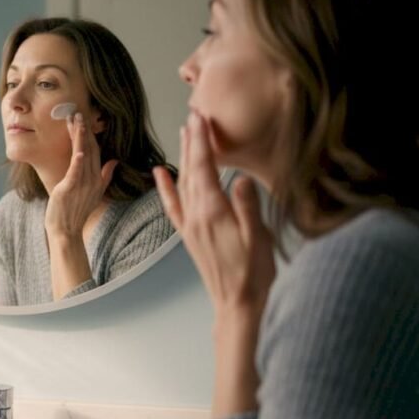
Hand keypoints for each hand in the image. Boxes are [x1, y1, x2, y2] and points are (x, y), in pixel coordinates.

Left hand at [45, 112, 117, 238]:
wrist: (66, 231)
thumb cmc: (75, 212)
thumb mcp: (95, 192)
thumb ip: (106, 176)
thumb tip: (115, 161)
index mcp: (98, 178)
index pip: (97, 151)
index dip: (91, 135)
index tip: (85, 119)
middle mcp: (93, 179)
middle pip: (91, 149)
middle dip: (85, 130)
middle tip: (78, 112)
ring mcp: (83, 184)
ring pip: (83, 155)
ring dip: (80, 137)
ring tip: (76, 120)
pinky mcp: (70, 189)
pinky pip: (76, 172)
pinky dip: (78, 160)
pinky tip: (79, 150)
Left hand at [153, 112, 275, 417]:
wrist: (237, 304)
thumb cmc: (254, 273)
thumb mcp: (259, 238)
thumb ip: (248, 207)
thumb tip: (239, 179)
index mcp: (214, 213)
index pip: (205, 168)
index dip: (202, 141)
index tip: (201, 117)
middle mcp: (196, 216)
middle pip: (191, 170)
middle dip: (191, 141)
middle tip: (193, 114)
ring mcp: (190, 226)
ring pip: (182, 183)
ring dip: (182, 156)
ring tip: (183, 133)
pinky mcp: (189, 235)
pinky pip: (173, 206)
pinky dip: (165, 187)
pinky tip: (159, 172)